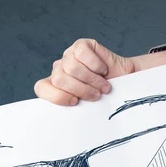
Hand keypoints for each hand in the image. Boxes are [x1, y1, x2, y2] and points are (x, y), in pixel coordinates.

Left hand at [34, 38, 165, 105]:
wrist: (124, 83)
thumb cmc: (104, 98)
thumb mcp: (87, 107)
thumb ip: (74, 110)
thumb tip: (63, 120)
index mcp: (55, 87)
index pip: (41, 88)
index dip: (57, 96)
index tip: (75, 102)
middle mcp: (59, 70)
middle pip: (58, 78)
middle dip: (80, 90)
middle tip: (95, 96)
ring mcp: (68, 56)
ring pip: (71, 67)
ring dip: (92, 80)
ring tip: (103, 86)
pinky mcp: (81, 45)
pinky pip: (82, 53)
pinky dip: (96, 65)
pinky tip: (103, 70)